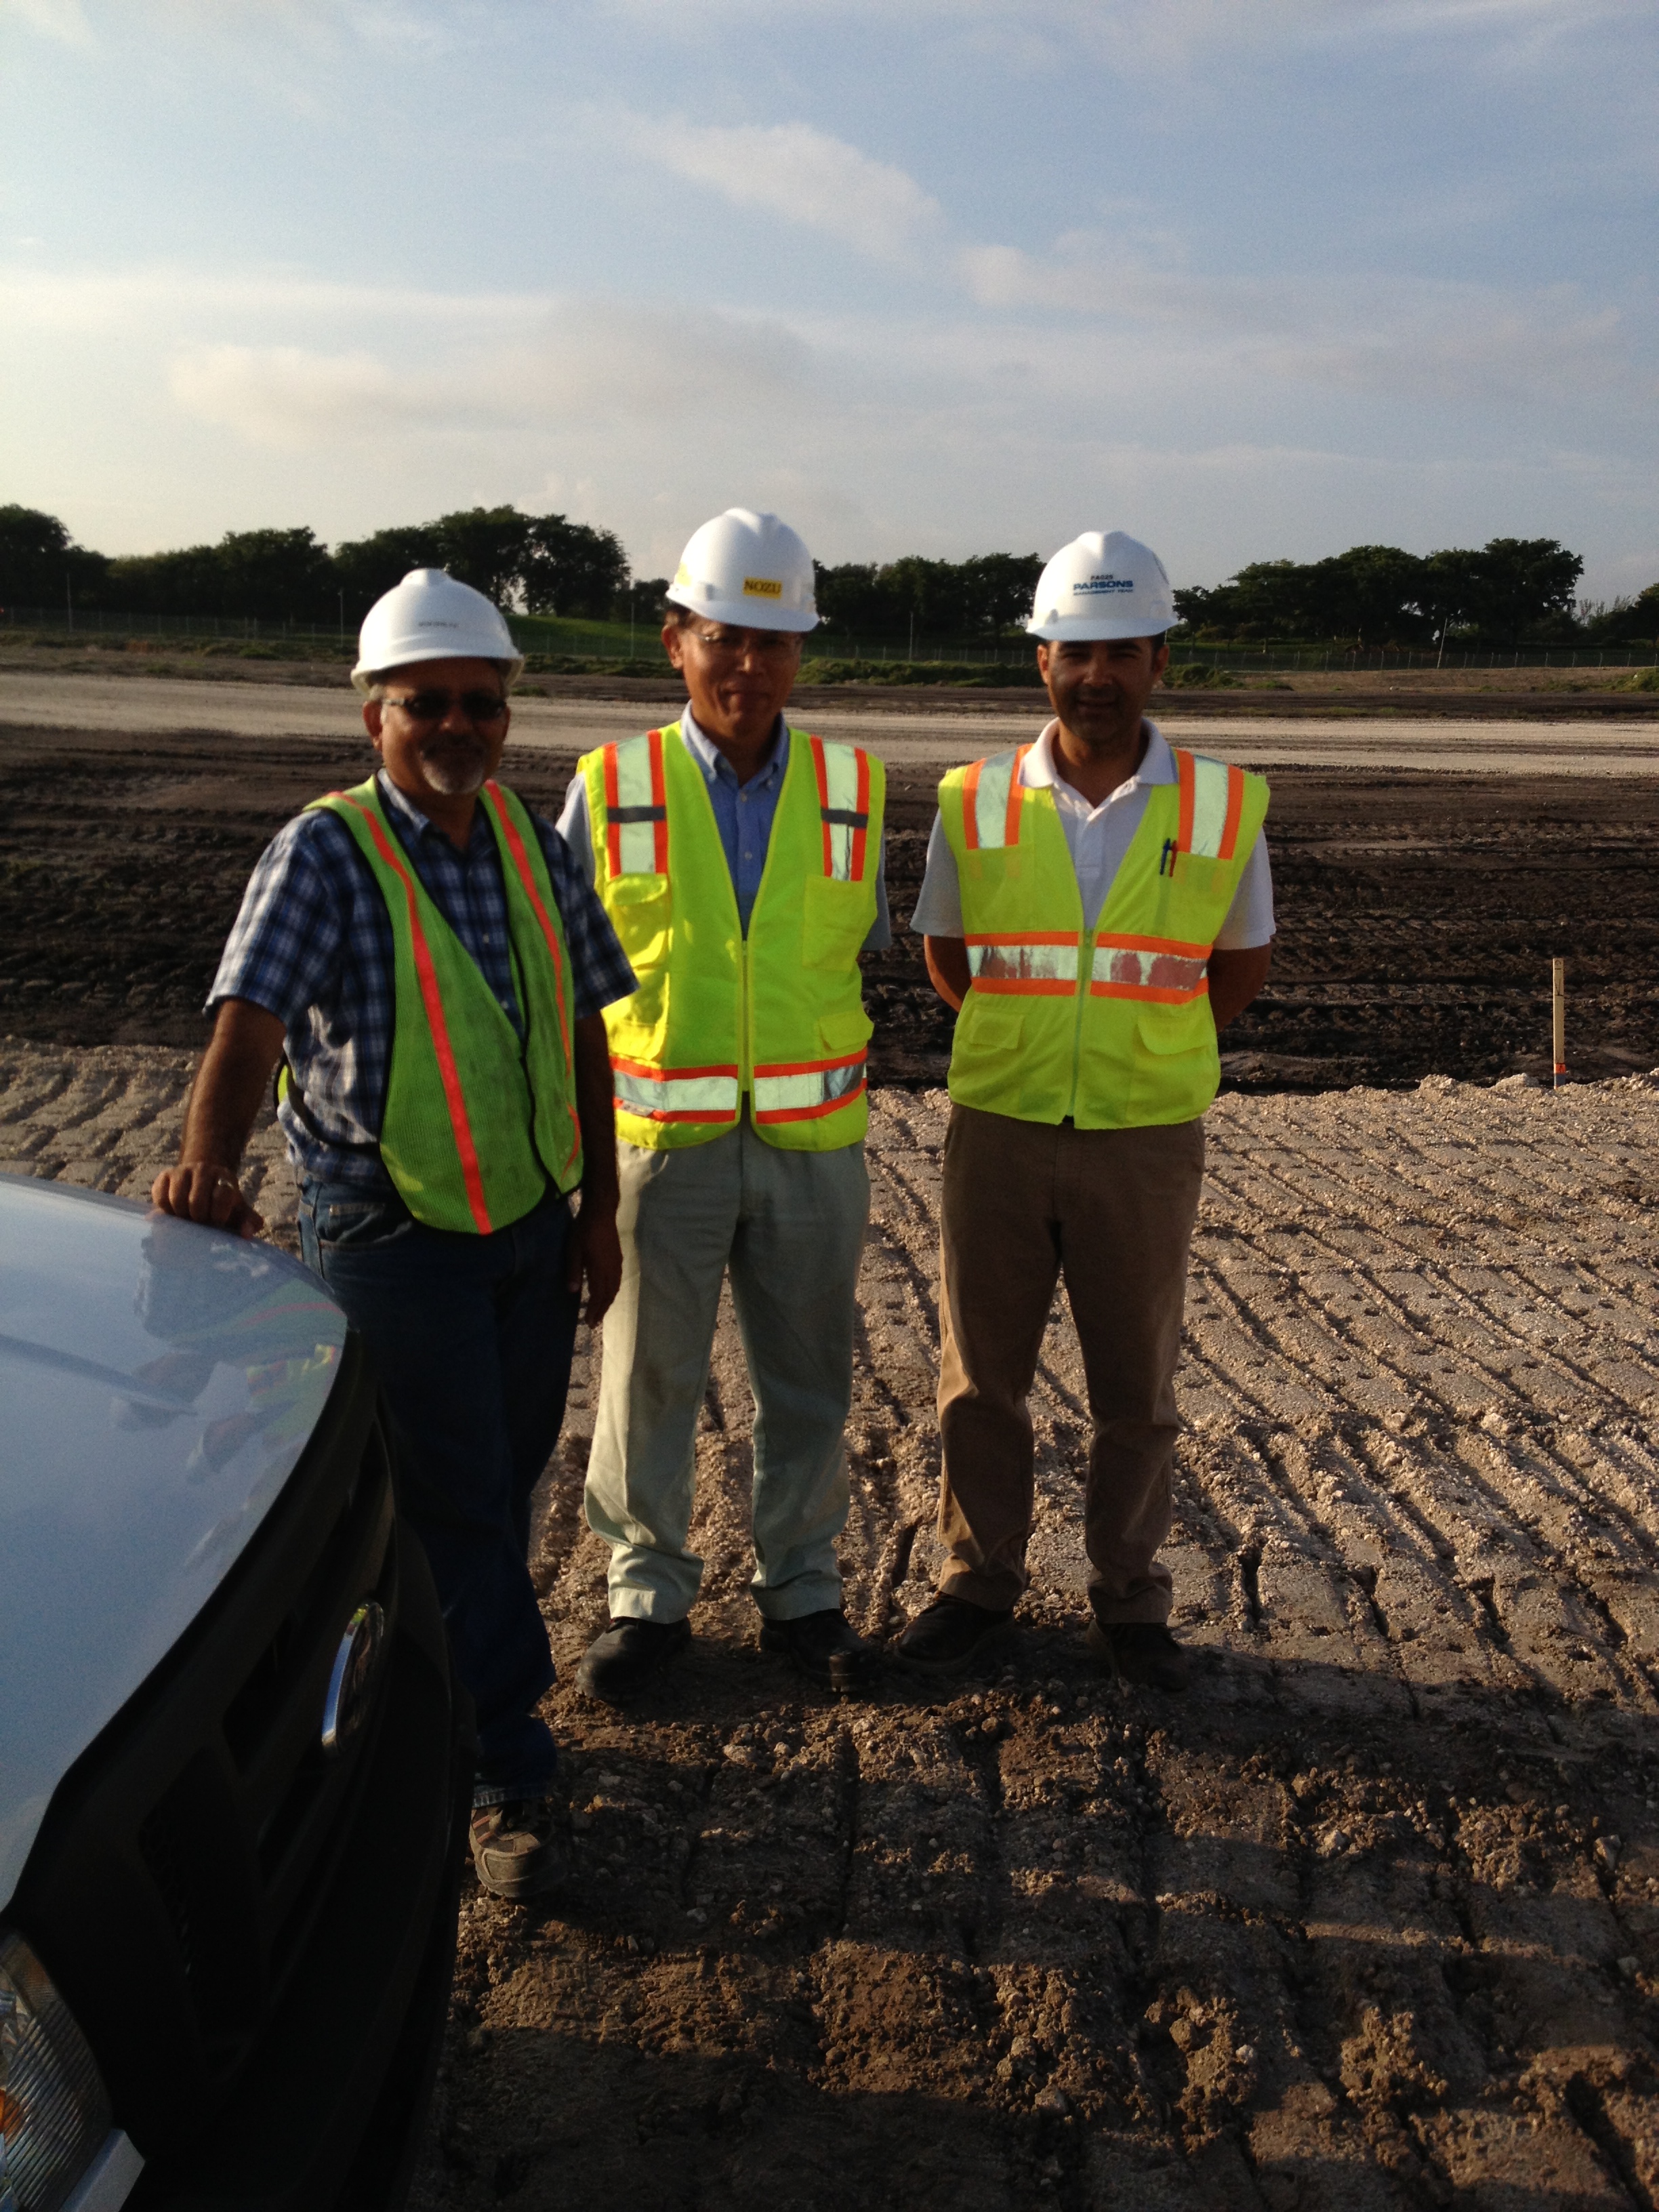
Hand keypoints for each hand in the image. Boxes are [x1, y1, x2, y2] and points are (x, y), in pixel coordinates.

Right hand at [150, 1161, 264, 1240]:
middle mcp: (204, 1170)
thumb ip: (248, 1222)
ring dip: (181, 1215)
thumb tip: (247, 1234)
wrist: (204, 1180)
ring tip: (187, 1219)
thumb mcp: (238, 1210)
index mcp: (225, 1178)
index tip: (217, 1223)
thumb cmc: (222, 1203)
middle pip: (196, 1201)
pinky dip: (165, 1209)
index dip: (219, 1215)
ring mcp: (183, 1171)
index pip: (222, 1195)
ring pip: (177, 1199)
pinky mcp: (165, 1175)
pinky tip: (174, 1212)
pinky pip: (160, 1196)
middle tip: (200, 1223)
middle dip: (199, 1218)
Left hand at [568, 1196, 622, 1327]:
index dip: (594, 1310)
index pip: (598, 1295)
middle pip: (608, 1294)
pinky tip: (609, 1292)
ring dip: (608, 1302)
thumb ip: (573, 1271)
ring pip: (615, 1288)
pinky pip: (617, 1280)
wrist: (601, 1212)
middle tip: (595, 1323)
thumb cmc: (584, 1230)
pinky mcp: (618, 1257)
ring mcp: (616, 1263)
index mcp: (599, 1269)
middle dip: (602, 1310)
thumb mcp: (574, 1250)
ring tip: (602, 1311)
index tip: (589, 1322)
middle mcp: (611, 1269)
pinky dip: (613, 1291)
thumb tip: (572, 1291)